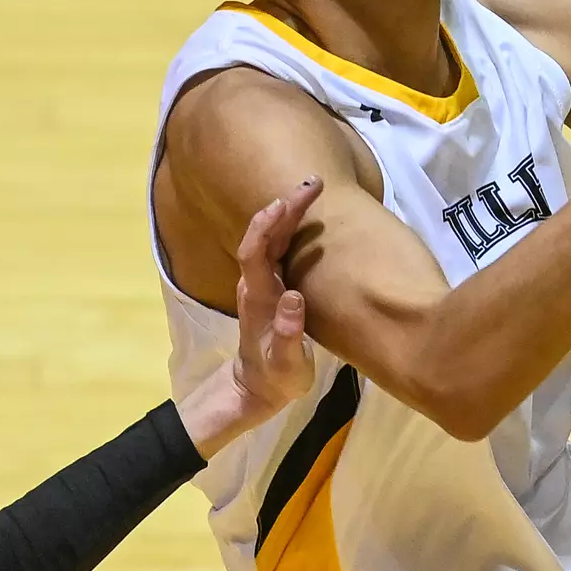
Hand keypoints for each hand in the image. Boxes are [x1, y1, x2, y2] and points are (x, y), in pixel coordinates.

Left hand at [231, 178, 323, 413]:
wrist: (255, 388)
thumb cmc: (274, 379)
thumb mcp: (285, 366)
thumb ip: (288, 334)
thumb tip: (294, 298)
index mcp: (257, 298)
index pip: (254, 251)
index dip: (267, 224)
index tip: (287, 201)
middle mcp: (255, 284)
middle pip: (263, 236)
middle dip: (286, 206)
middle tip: (315, 182)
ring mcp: (261, 284)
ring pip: (270, 238)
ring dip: (289, 212)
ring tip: (314, 190)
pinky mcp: (271, 286)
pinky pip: (278, 247)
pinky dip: (291, 227)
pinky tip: (308, 217)